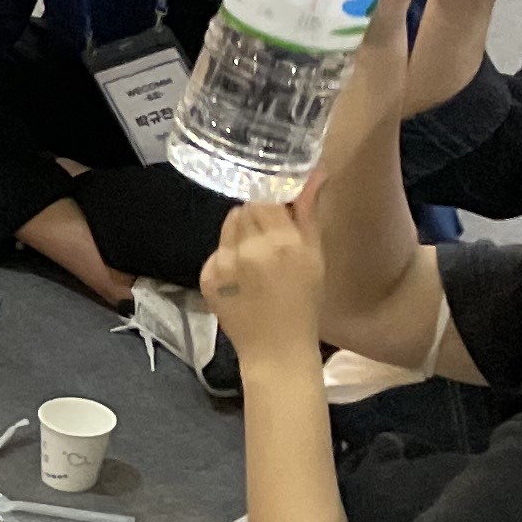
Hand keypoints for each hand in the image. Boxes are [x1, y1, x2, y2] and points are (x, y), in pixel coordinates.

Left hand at [202, 194, 327, 373]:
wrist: (276, 349)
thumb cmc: (303, 302)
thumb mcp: (314, 256)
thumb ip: (308, 212)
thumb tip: (315, 172)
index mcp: (282, 242)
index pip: (264, 197)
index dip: (269, 198)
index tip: (276, 205)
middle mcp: (250, 249)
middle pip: (244, 207)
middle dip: (256, 216)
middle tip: (269, 236)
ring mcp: (224, 264)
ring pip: (228, 225)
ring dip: (240, 232)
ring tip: (256, 257)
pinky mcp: (206, 277)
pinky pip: (216, 250)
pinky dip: (227, 255)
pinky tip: (242, 276)